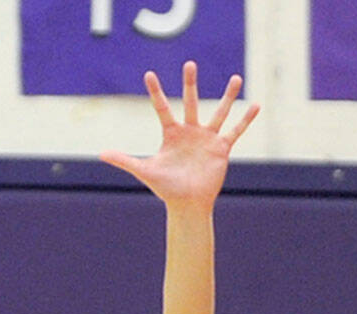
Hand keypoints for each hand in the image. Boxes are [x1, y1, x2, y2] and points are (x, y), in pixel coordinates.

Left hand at [100, 62, 258, 210]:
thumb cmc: (166, 189)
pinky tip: (256, 105)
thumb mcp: (145, 171)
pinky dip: (246, 120)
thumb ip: (124, 160)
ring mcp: (207, 139)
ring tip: (236, 78)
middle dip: (190, 84)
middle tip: (190, 63)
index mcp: (171, 134)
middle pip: (190, 102)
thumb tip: (101, 154)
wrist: (188, 205)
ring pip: (218, 112)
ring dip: (227, 96)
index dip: (155, 93)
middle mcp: (190, 132)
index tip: (149, 75)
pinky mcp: (221, 149)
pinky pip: (235, 131)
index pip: (162, 109)